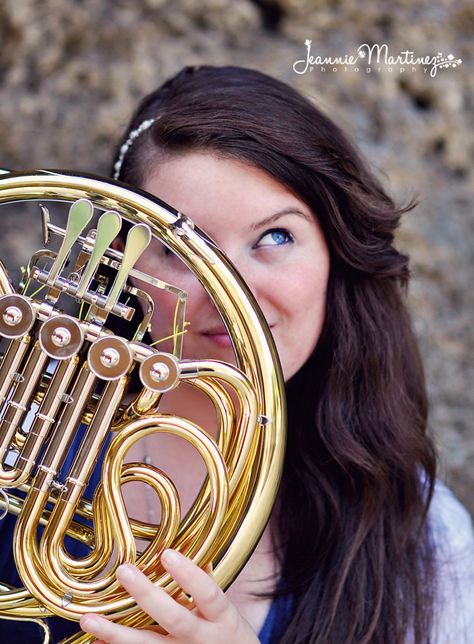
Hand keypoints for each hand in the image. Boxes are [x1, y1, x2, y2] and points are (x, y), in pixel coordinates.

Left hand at [79, 549, 258, 642]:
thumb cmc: (229, 637)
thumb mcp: (227, 611)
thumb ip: (206, 582)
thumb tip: (189, 546)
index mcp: (222, 618)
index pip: (208, 592)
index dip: (189, 574)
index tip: (167, 553)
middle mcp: (203, 639)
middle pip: (174, 618)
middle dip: (147, 595)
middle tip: (123, 570)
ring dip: (116, 633)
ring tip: (88, 619)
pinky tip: (95, 640)